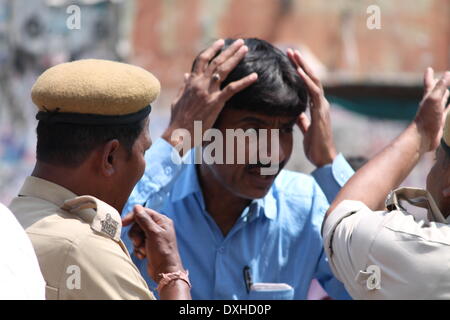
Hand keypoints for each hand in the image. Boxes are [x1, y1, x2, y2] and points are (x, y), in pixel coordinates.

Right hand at [122, 205, 183, 282]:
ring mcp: (153, 237)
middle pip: (138, 224)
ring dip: (137, 243)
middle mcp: (158, 227)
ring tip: (143, 249)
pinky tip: (144, 255)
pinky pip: (138, 244)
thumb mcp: (153, 233)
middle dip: (136, 234)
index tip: (123, 223)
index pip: (144, 212)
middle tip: (138, 242)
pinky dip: (139, 249)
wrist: (165, 271)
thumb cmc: (162, 251)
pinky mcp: (149, 246)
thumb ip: (144, 220)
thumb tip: (136, 207)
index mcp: (162, 221)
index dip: (133, 217)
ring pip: (137, 234)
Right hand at [162, 39, 257, 154]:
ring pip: (224, 69)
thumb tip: (186, 75)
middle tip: (239, 42)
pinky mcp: (216, 102)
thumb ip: (184, 86)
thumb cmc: (178, 120)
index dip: (212, 50)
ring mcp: (208, 92)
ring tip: (245, 49)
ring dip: (235, 58)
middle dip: (228, 50)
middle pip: (216, 61)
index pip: (202, 60)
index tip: (220, 43)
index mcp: (192, 82)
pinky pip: (233, 89)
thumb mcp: (178, 100)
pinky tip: (255, 76)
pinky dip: (245, 81)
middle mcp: (200, 83)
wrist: (178, 133)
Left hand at [287, 49, 336, 167]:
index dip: (300, 72)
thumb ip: (302, 120)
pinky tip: (299, 72)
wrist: (323, 158)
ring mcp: (322, 107)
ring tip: (294, 55)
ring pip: (314, 81)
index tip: (290, 61)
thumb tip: (296, 114)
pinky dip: (307, 82)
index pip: (308, 84)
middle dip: (301, 64)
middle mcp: (321, 103)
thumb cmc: (315, 145)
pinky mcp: (321, 113)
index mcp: (316, 107)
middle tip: (291, 51)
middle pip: (311, 78)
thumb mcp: (305, 129)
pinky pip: (314, 94)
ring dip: (304, 67)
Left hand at [414, 68, 449, 152]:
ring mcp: (435, 113)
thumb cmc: (427, 118)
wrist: (423, 137)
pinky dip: (449, 108)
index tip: (428, 69)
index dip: (429, 76)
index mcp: (428, 97)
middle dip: (439, 84)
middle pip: (436, 91)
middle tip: (442, 78)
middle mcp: (431, 104)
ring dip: (445, 96)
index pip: (429, 83)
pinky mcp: (440, 122)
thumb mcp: (434, 99)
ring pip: (442, 102)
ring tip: (449, 91)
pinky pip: (447, 112)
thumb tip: (447, 73)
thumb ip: (440, 87)